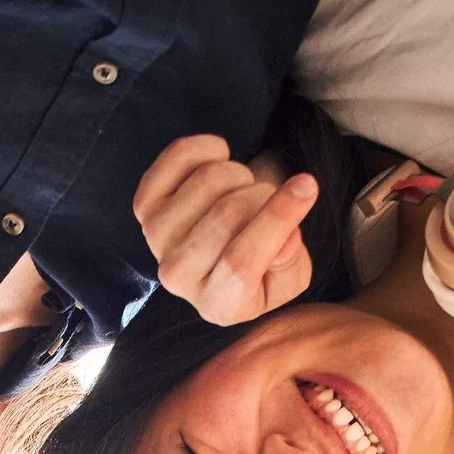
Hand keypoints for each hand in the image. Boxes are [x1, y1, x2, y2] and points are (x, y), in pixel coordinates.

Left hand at [135, 134, 315, 324]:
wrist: (219, 260)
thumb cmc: (260, 267)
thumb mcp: (289, 278)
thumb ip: (290, 264)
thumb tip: (285, 236)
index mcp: (219, 304)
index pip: (242, 261)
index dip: (277, 218)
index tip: (307, 185)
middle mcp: (178, 277)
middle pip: (229, 213)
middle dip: (263, 193)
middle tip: (267, 198)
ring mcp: (157, 240)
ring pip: (208, 180)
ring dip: (239, 173)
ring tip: (243, 190)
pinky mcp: (146, 205)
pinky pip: (179, 157)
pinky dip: (209, 148)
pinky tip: (219, 163)